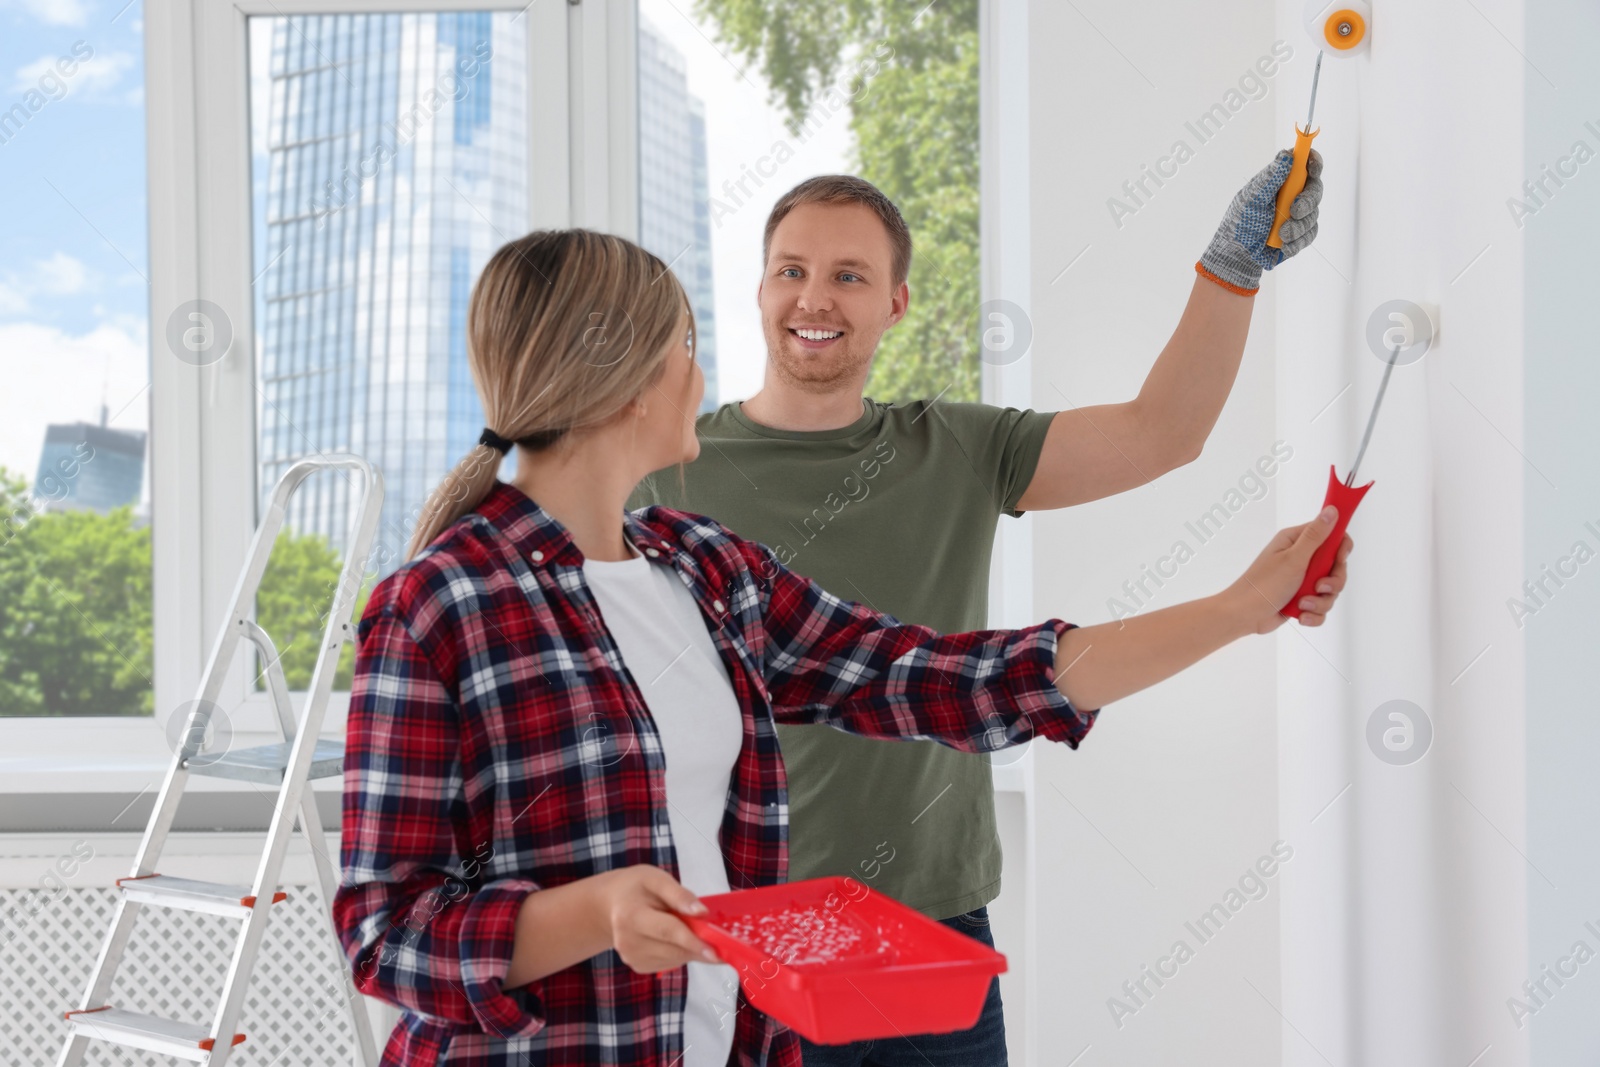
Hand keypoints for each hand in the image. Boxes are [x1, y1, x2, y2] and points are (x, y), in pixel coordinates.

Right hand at [597, 864, 719, 973]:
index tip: (717, 952)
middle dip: (700, 946)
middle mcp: (628, 942)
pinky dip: (681, 951)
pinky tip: (677, 937)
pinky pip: (671, 962)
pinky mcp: (639, 966)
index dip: (694, 941)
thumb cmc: (637, 888)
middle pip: (674, 948)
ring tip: (691, 928)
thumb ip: (679, 895)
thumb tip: (702, 913)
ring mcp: (632, 958)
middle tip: (722, 941)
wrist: (611, 905)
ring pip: (676, 958)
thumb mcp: (656, 879)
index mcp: (630, 916)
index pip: (668, 931)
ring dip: (691, 948)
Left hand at [1198, 148, 1323, 293]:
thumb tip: (1286, 155)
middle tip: (1294, 211)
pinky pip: (1311, 234)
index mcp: (1281, 181)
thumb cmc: (1241, 223)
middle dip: (1307, 201)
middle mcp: (1292, 195)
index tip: (1313, 170)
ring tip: (1280, 234)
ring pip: (1314, 214)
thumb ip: (1271, 178)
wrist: (1239, 255)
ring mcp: (1298, 214)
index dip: (1314, 163)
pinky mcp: (1301, 233)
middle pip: (1315, 189)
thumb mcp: (1253, 199)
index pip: (1304, 164)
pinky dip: (1298, 241)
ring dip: (1298, 226)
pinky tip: (1284, 245)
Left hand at [1223, 505, 1353, 633]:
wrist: (1245, 615)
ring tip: (1302, 604)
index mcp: (1297, 541)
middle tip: (1318, 587)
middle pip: (1336, 567)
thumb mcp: (1293, 558)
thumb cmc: (1264, 584)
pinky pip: (1321, 606)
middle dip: (1332, 582)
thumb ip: (1315, 536)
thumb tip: (1331, 510)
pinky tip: (1301, 615)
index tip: (1339, 559)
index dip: (1341, 548)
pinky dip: (1313, 614)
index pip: (1332, 536)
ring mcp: (1302, 579)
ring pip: (1330, 590)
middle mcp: (1301, 558)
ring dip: (1319, 601)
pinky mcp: (1302, 598)